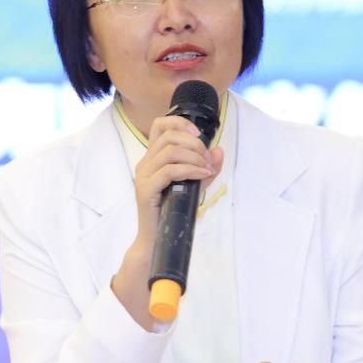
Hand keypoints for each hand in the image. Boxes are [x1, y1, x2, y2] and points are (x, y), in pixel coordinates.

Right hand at [111, 115, 222, 328]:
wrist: (157, 240)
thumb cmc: (173, 212)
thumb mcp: (194, 186)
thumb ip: (206, 168)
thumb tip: (219, 150)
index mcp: (152, 158)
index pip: (159, 126)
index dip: (179, 123)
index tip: (199, 135)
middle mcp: (145, 163)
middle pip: (168, 137)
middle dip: (194, 144)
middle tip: (208, 160)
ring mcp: (143, 176)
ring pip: (169, 151)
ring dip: (194, 157)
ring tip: (207, 169)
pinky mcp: (146, 190)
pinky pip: (169, 171)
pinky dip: (190, 170)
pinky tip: (203, 175)